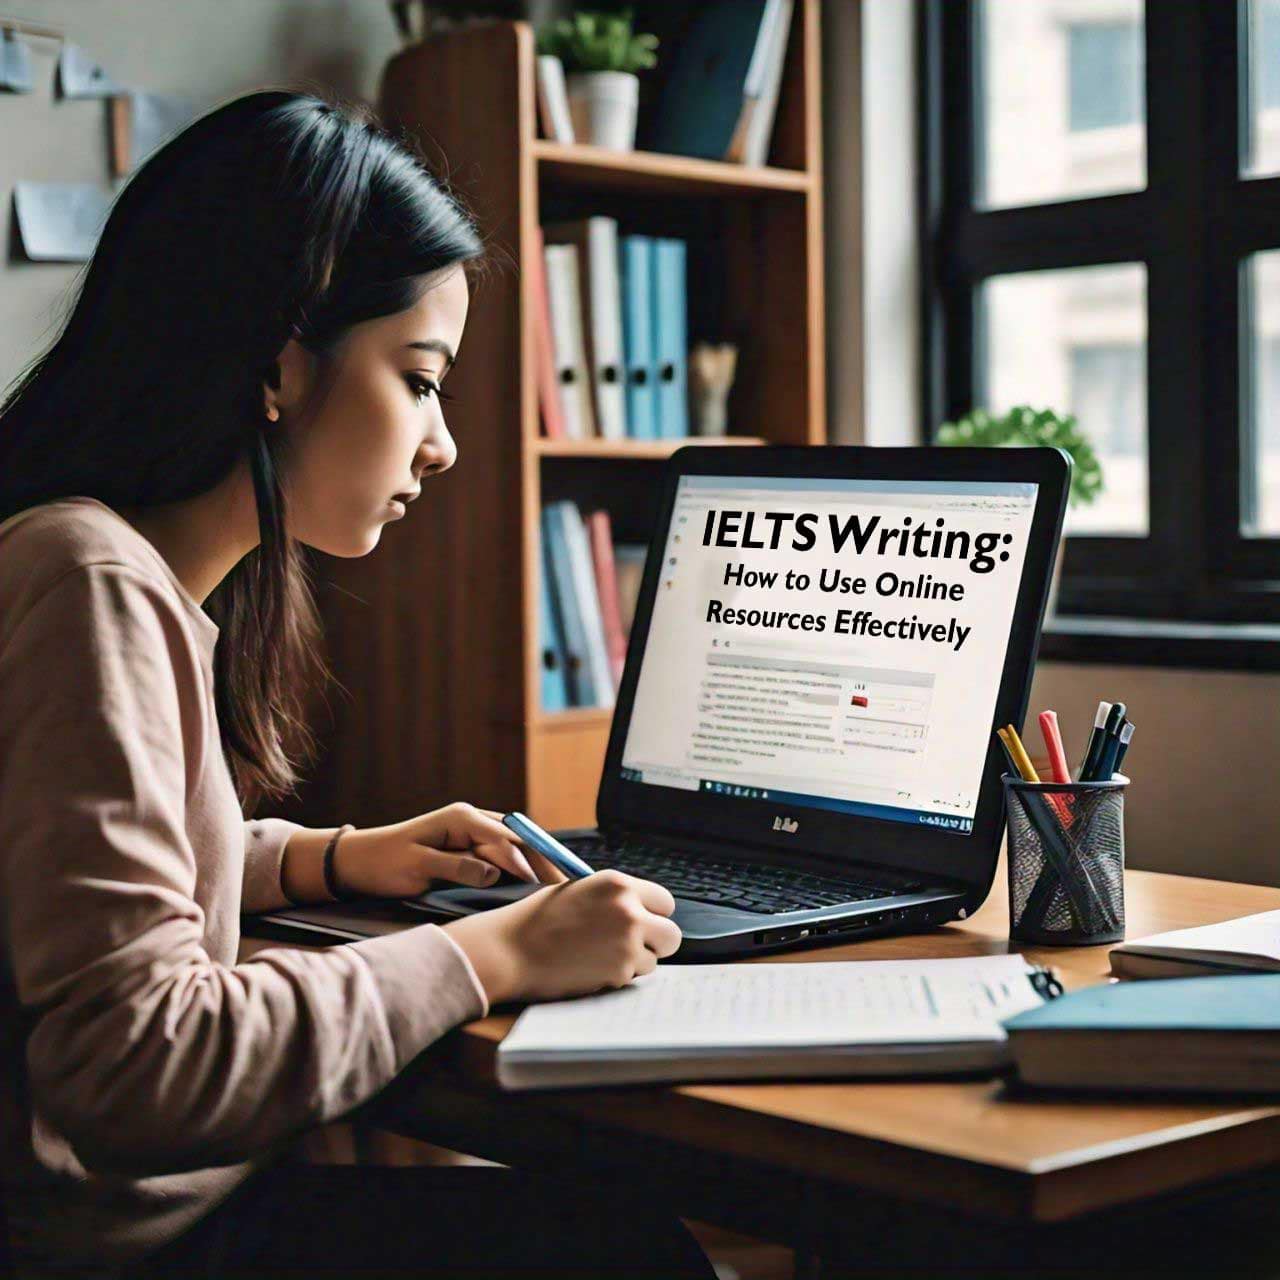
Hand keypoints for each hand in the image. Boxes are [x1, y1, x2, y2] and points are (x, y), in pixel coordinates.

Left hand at [332, 803, 569, 898]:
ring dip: (534, 863)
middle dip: (542, 858)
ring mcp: (470, 831)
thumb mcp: (419, 867)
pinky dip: (519, 866)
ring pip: (512, 845)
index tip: (546, 882)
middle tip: (566, 883)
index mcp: (461, 818)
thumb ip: (459, 868)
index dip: (526, 860)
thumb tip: (495, 874)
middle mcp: (470, 819)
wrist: (357, 862)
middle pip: (516, 838)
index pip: (504, 838)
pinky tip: (533, 882)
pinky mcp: (467, 845)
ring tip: (557, 885)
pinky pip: (501, 853)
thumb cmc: (384, 863)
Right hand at [443, 870, 681, 1004]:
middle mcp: (628, 910)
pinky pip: (633, 977)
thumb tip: (644, 911)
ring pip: (654, 959)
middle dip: (656, 942)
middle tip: (632, 945)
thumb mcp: (579, 891)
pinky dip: (617, 976)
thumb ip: (615, 898)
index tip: (643, 922)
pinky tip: (590, 967)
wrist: (510, 950)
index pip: (665, 901)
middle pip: (671, 934)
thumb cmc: (538, 920)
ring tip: (600, 955)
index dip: (654, 915)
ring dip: (635, 961)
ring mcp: (626, 943)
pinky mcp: (619, 972)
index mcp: (618, 884)